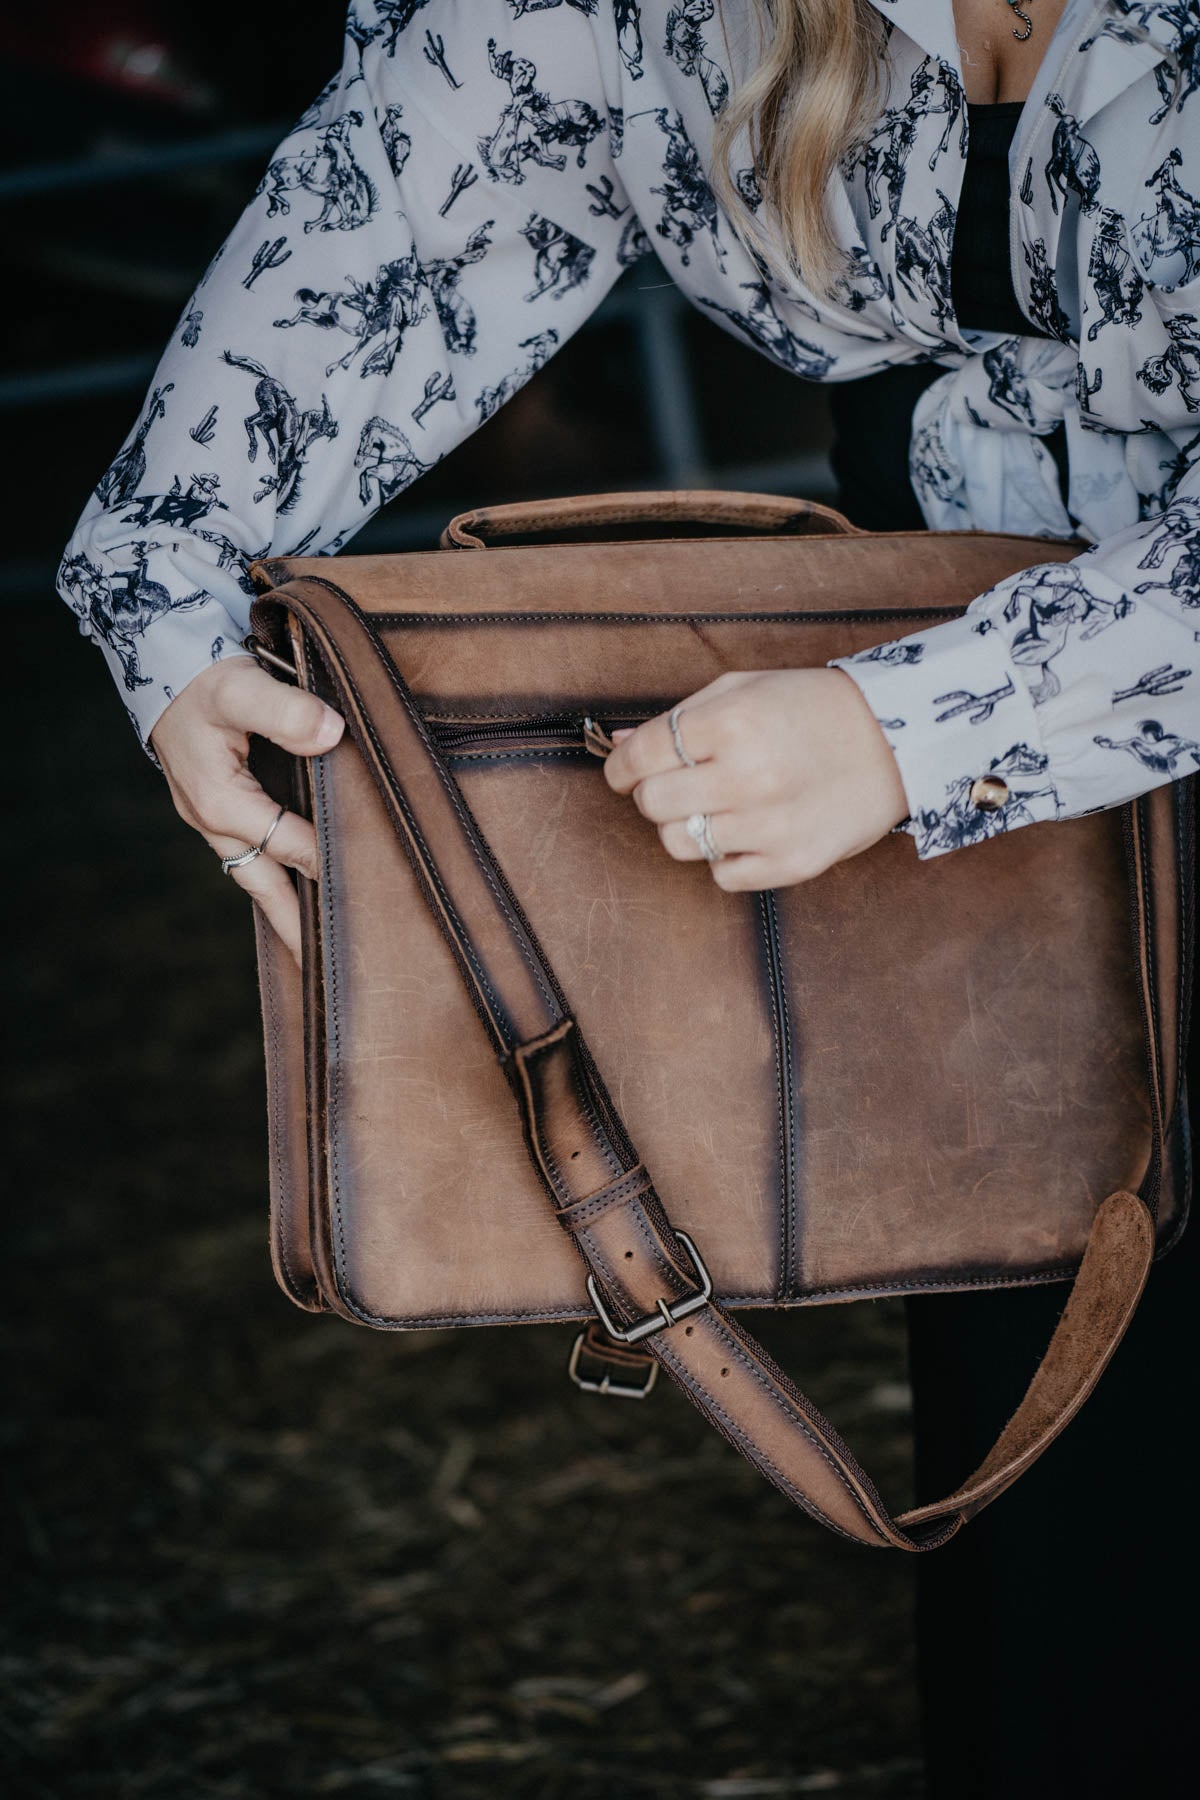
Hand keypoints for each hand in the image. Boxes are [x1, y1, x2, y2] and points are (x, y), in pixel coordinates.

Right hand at [149, 656, 344, 964]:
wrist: (159, 664)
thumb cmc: (200, 677)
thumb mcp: (240, 686)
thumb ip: (285, 711)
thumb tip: (332, 734)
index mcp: (222, 802)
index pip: (290, 845)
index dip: (331, 864)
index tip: (374, 887)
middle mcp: (215, 822)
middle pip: (266, 888)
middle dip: (296, 929)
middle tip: (334, 973)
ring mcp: (215, 821)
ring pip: (258, 877)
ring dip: (287, 909)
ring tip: (322, 949)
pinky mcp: (221, 810)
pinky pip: (254, 857)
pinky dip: (278, 879)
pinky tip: (303, 891)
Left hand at [603, 668, 908, 890]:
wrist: (897, 743)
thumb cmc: (813, 710)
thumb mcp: (745, 690)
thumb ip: (678, 717)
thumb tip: (616, 743)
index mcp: (733, 722)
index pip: (642, 756)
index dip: (622, 767)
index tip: (624, 772)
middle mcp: (749, 775)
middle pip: (653, 804)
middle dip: (655, 794)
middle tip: (679, 784)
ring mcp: (770, 825)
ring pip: (678, 844)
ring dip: (687, 826)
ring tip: (719, 805)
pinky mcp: (791, 863)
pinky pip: (721, 875)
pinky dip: (725, 855)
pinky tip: (749, 829)